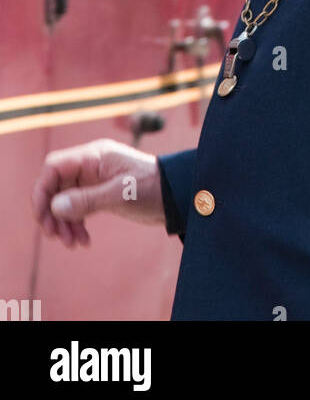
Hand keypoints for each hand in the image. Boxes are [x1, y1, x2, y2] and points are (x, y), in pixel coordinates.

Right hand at [32, 140, 164, 249]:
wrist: (176, 194)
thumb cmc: (153, 187)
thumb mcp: (120, 194)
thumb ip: (87, 200)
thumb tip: (54, 207)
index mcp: (95, 156)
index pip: (54, 167)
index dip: (42, 191)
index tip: (43, 217)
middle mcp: (91, 165)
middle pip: (56, 186)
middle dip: (52, 213)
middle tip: (55, 236)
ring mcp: (95, 180)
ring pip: (65, 201)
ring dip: (64, 223)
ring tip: (73, 243)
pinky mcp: (101, 194)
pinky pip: (78, 209)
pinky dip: (76, 225)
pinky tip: (83, 241)